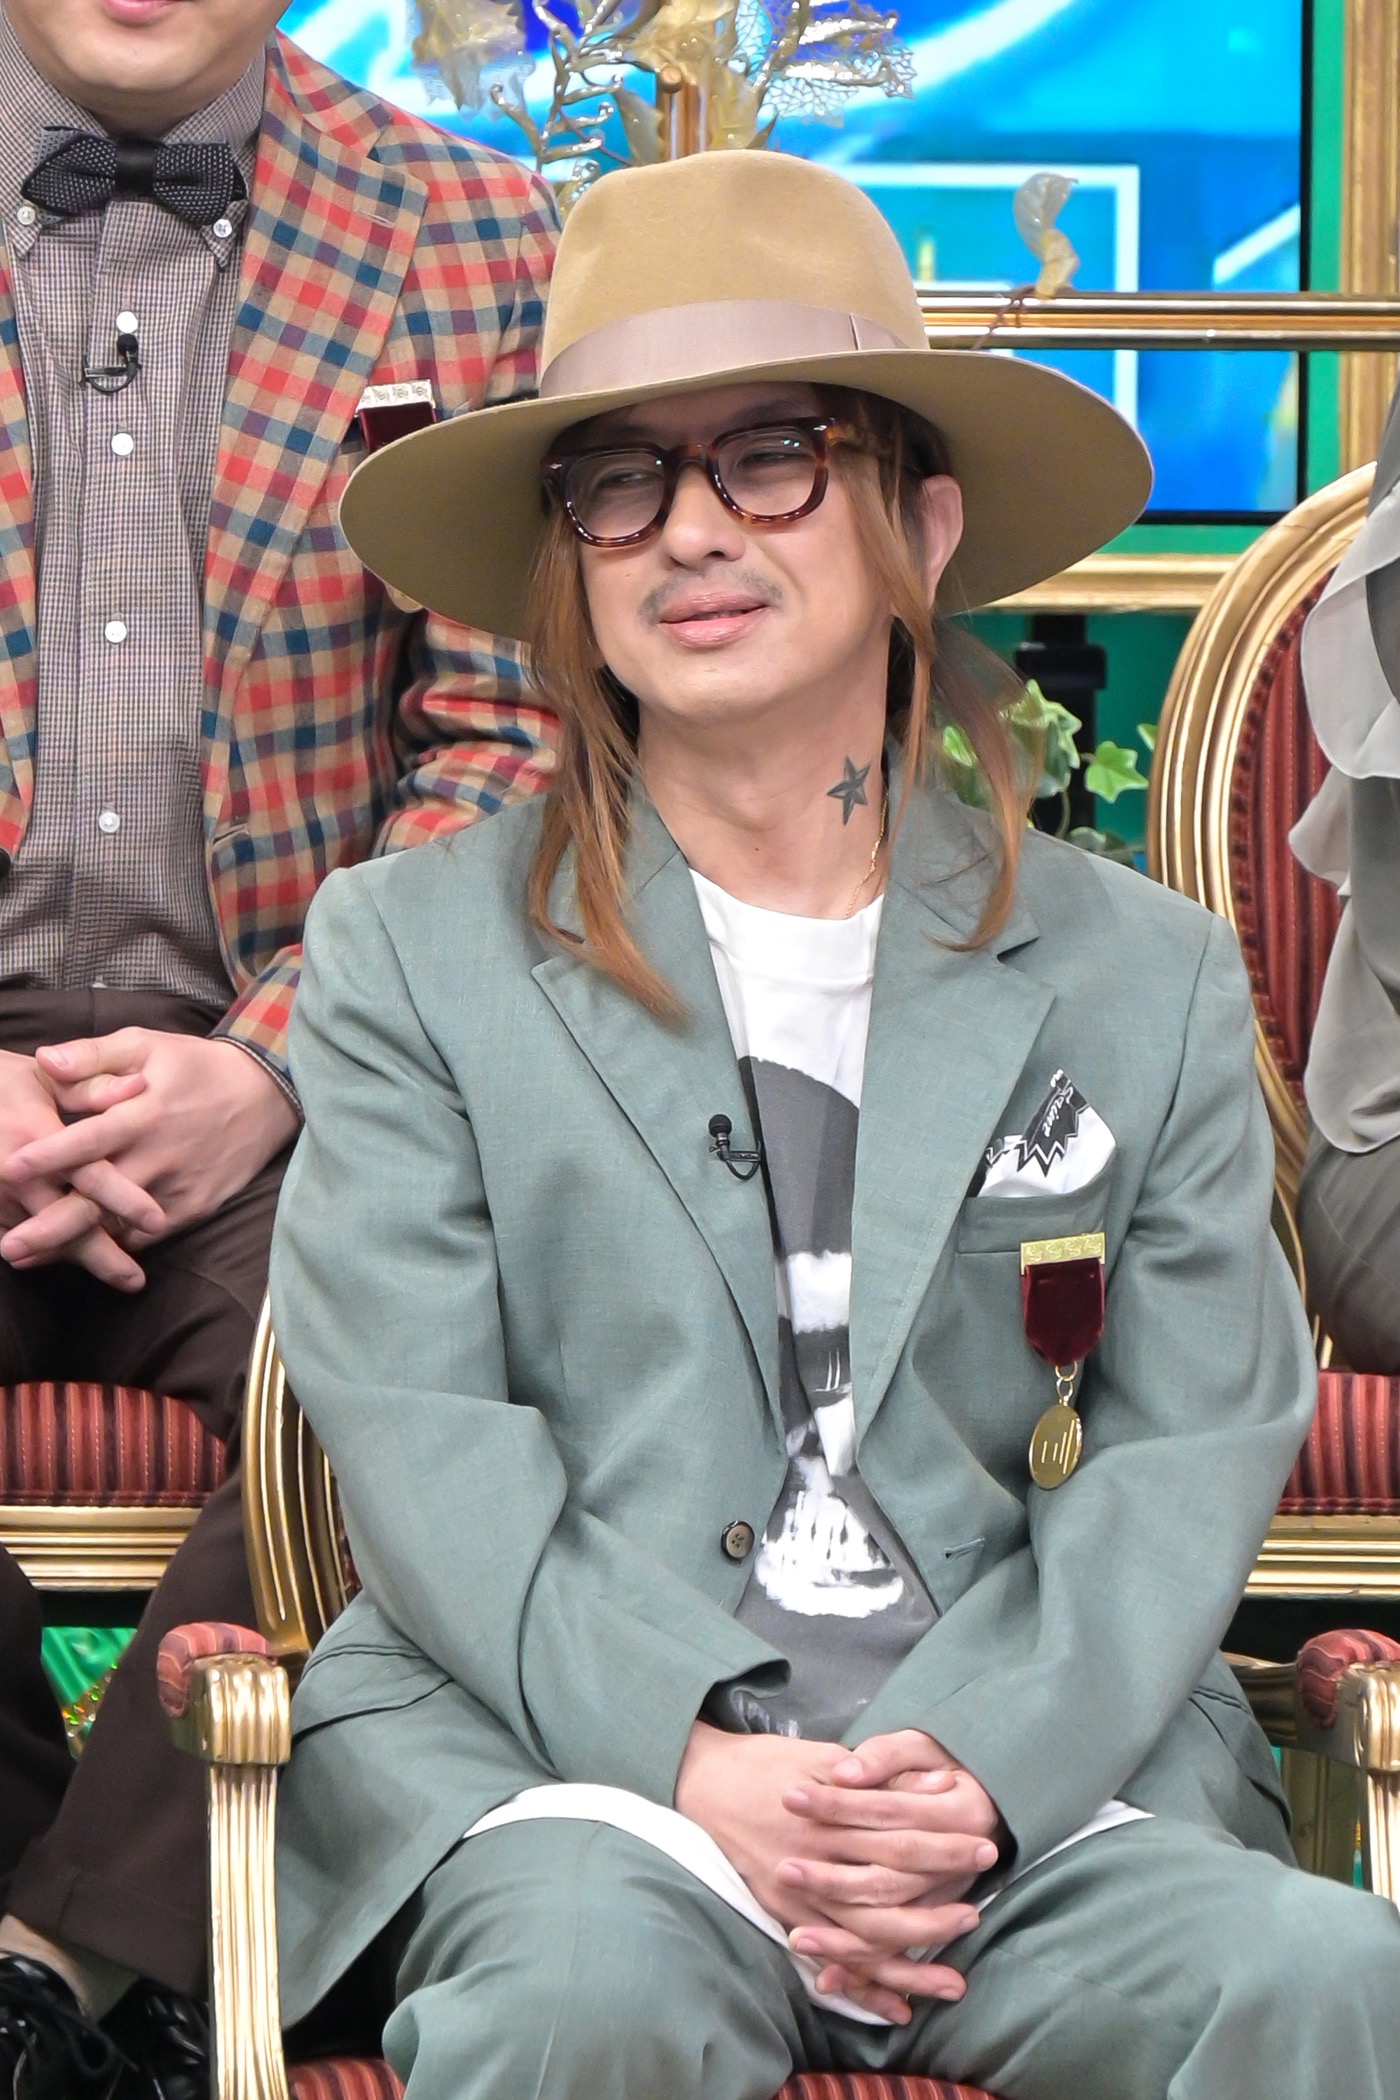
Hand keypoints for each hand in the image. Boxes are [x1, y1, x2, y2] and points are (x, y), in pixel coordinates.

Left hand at [0, 1031, 297, 1277]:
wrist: (265, 1095)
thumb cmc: (194, 1066)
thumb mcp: (146, 1045)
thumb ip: (93, 1056)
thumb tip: (45, 1060)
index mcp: (143, 1113)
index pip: (90, 1140)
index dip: (50, 1156)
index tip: (9, 1169)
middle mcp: (159, 1156)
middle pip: (99, 1200)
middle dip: (52, 1228)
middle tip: (9, 1246)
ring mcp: (178, 1187)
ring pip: (121, 1226)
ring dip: (75, 1246)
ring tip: (30, 1259)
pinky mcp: (194, 1207)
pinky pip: (149, 1235)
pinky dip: (116, 1246)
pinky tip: (82, 1255)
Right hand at [675, 1722, 983, 2023]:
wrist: (701, 1783)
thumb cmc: (764, 1764)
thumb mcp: (820, 1755)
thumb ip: (876, 1772)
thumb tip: (935, 1785)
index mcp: (830, 1812)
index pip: (899, 1834)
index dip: (942, 1843)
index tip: (981, 1845)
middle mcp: (816, 1857)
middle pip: (887, 1888)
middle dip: (936, 1905)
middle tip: (977, 1912)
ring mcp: (797, 1892)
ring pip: (862, 1936)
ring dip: (909, 1959)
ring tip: (951, 1979)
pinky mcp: (782, 1913)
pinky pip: (829, 1958)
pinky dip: (863, 1985)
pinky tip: (897, 2006)